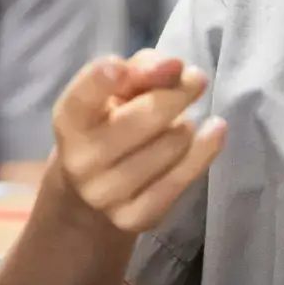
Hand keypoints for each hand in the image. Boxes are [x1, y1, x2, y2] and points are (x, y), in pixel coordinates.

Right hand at [50, 49, 225, 233]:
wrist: (90, 196)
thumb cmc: (108, 125)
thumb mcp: (114, 91)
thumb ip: (139, 69)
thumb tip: (173, 68)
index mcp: (69, 122)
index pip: (82, 98)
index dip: (103, 79)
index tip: (125, 65)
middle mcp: (81, 162)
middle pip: (145, 118)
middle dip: (178, 92)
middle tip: (196, 78)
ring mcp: (107, 195)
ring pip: (173, 143)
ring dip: (185, 125)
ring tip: (181, 123)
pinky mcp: (136, 219)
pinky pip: (184, 177)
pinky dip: (205, 149)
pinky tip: (214, 130)